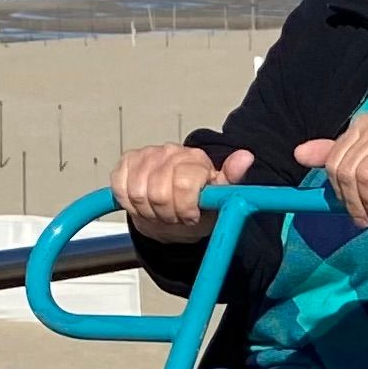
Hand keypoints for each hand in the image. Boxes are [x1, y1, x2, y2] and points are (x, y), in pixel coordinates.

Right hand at [112, 144, 250, 242]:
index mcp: (196, 159)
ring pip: (138, 194)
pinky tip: (144, 205)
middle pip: (159, 193)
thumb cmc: (198, 206)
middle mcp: (170, 151)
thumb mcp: (219, 199)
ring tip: (161, 213)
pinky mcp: (127, 162)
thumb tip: (246, 157)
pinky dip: (131, 205)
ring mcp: (146, 155)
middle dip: (167, 213)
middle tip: (175, 217)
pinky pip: (121, 189)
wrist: (173, 211)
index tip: (191, 216)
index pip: (184, 184)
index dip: (185, 208)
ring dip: (149, 212)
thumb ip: (231, 179)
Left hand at [296, 113, 367, 228]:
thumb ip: (334, 157)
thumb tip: (298, 153)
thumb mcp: (367, 165)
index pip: (333, 160)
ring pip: (366, 179)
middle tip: (365, 218)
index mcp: (366, 123)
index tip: (351, 206)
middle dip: (353, 202)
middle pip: (347, 171)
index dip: (338, 191)